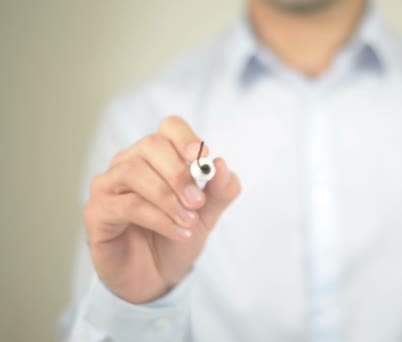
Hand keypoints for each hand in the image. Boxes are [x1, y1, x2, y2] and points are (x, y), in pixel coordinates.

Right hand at [83, 116, 240, 303]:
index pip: (169, 128)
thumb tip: (221, 164)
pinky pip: (127, 205)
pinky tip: (178, 233)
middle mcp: (129, 162)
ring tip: (189, 221)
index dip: (185, 137)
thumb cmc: (177, 237)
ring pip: (134, 172)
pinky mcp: (97, 211)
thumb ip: (220, 190)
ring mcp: (108, 185)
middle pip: (151, 145)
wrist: (156, 277)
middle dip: (179, 173)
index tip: (202, 157)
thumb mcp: (207, 214)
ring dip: (167, 197)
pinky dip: (158, 219)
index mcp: (158, 156)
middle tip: (198, 201)